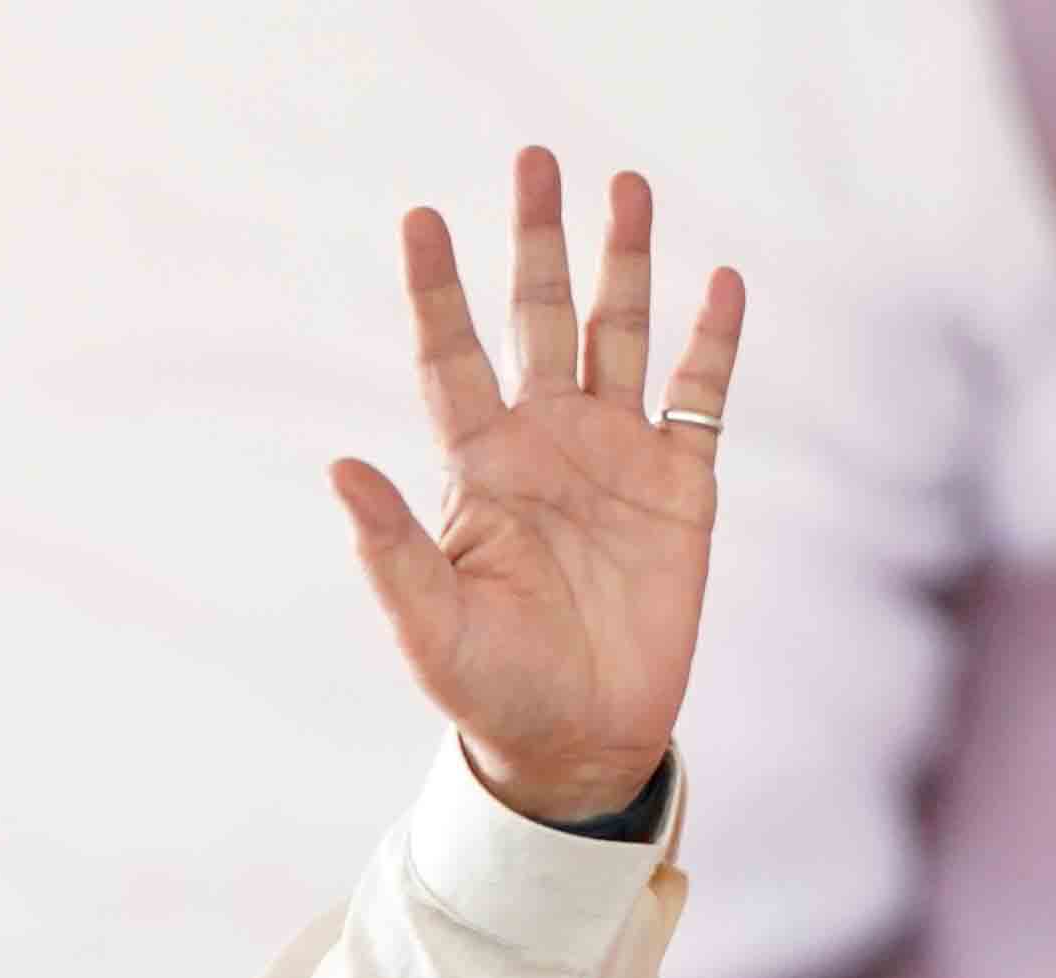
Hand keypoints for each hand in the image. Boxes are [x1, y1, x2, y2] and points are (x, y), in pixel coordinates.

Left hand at [333, 148, 746, 824]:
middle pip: (538, 320)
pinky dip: (710, 341)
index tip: (420, 218)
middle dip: (537, 242)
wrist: (577, 742)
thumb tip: (338, 468)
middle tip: (535, 158)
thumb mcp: (428, 626)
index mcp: (477, 470)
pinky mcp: (682, 486)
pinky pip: (699, 395)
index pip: (448, 359)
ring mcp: (615, 458)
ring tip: (627, 187)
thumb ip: (389, 548)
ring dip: (624, 264)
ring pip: (619, 335)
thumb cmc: (490, 690)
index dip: (435, 290)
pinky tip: (718, 284)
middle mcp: (545, 445)